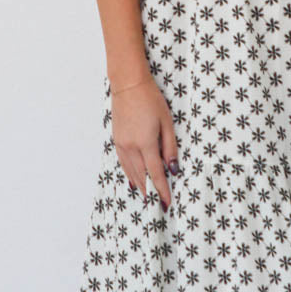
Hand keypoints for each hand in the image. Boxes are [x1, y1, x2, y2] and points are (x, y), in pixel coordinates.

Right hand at [110, 74, 179, 210]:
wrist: (128, 85)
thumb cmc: (151, 100)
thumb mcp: (167, 122)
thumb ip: (170, 147)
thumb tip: (173, 169)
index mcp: (145, 143)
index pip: (155, 174)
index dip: (162, 190)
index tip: (167, 203)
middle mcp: (131, 147)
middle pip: (142, 177)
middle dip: (151, 192)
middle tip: (158, 206)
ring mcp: (121, 144)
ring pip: (131, 172)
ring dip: (140, 185)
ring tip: (148, 197)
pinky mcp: (117, 140)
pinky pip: (123, 163)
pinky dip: (130, 174)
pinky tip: (134, 181)